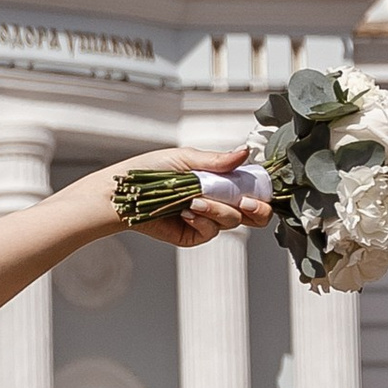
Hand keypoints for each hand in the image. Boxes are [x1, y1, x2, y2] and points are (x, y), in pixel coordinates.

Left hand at [107, 142, 273, 250]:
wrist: (125, 194)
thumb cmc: (150, 171)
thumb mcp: (186, 159)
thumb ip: (217, 161)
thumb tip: (245, 152)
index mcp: (220, 181)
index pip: (253, 189)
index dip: (262, 192)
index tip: (258, 189)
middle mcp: (218, 201)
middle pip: (255, 214)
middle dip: (255, 208)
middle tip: (244, 202)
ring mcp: (207, 219)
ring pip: (233, 221)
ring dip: (217, 210)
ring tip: (195, 200)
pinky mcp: (194, 234)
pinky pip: (211, 232)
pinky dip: (202, 221)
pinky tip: (186, 213)